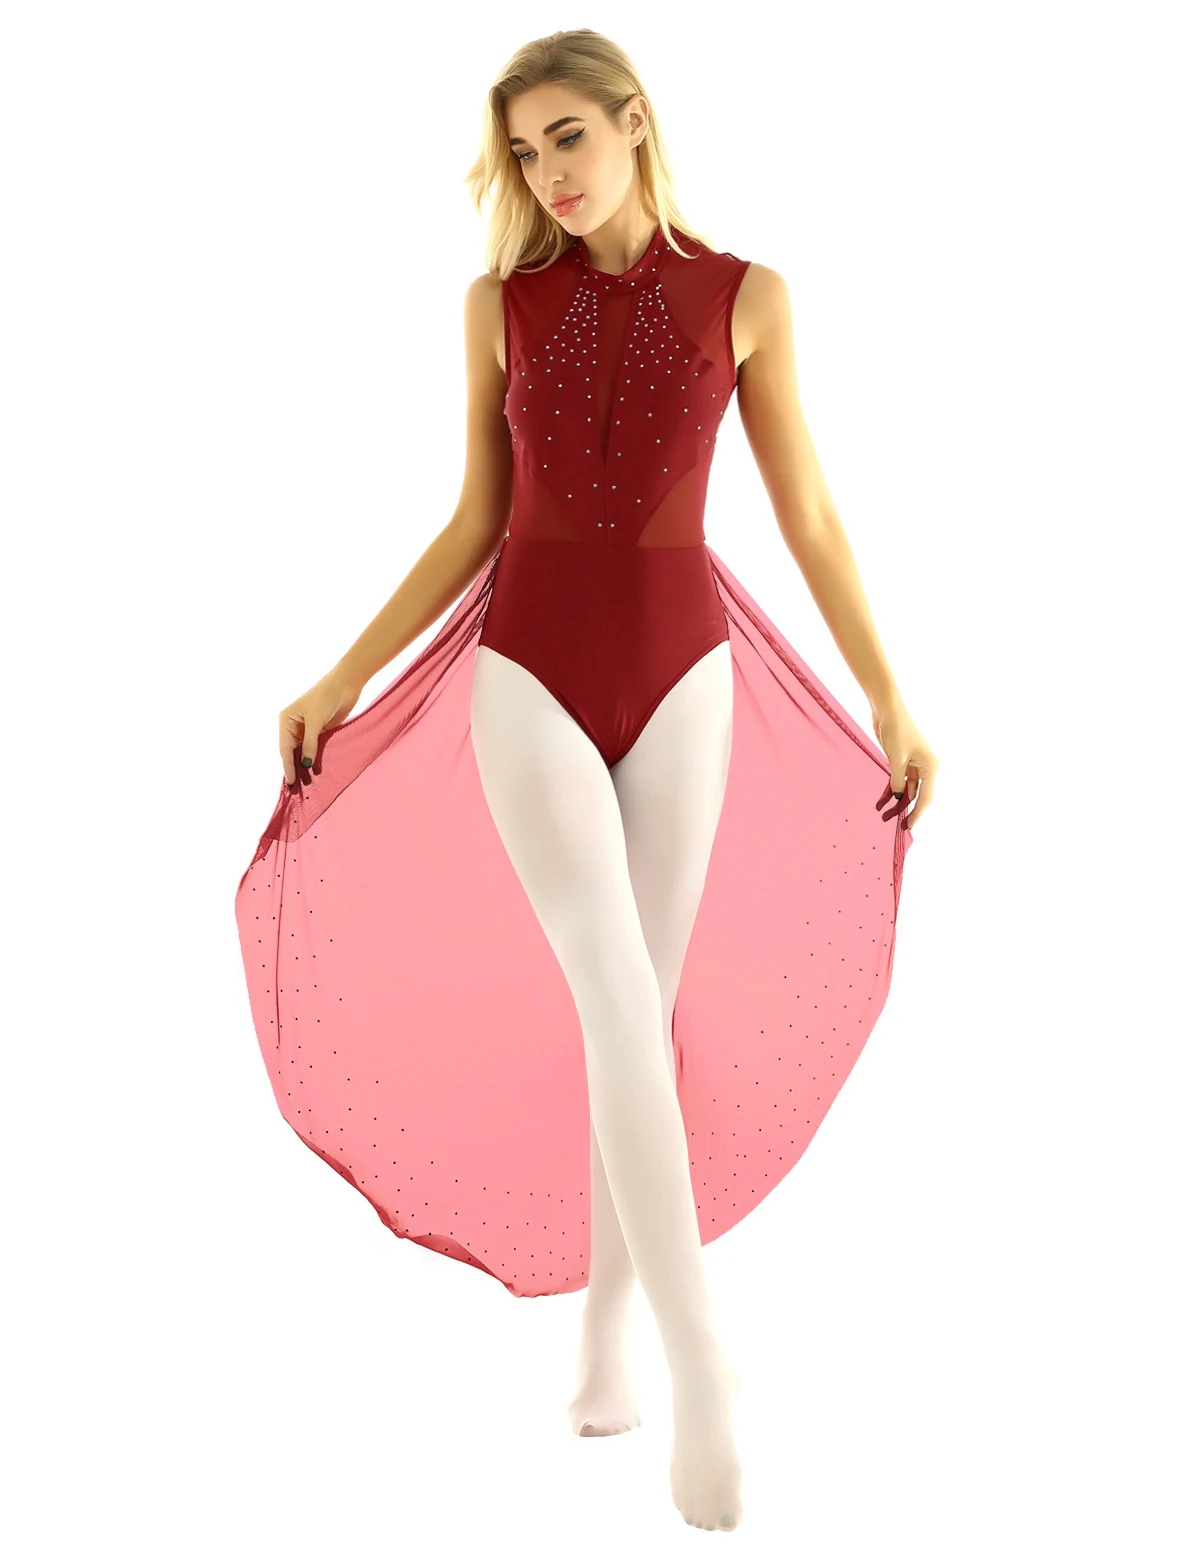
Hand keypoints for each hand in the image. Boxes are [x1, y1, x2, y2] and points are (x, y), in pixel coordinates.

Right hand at [278, 670, 363, 785]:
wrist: (346, 684)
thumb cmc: (327, 696)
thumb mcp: (316, 721)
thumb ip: (310, 743)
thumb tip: (306, 764)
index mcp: (286, 720)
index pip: (285, 748)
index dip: (288, 766)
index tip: (291, 782)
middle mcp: (293, 725)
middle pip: (292, 752)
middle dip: (295, 768)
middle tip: (297, 788)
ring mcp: (307, 729)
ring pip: (304, 752)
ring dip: (305, 765)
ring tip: (307, 784)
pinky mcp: (320, 731)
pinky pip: (315, 748)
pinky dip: (315, 759)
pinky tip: (317, 771)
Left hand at [871, 698, 936, 830]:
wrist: (887, 710)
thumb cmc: (896, 730)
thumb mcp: (896, 759)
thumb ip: (898, 780)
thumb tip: (899, 797)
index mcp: (930, 766)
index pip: (925, 797)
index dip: (917, 813)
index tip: (908, 827)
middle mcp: (925, 767)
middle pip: (916, 795)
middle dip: (903, 809)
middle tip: (892, 824)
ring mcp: (913, 765)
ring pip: (906, 789)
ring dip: (894, 801)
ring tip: (882, 814)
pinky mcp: (901, 761)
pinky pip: (897, 781)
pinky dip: (889, 790)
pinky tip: (880, 801)